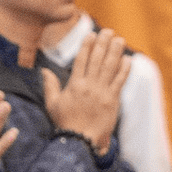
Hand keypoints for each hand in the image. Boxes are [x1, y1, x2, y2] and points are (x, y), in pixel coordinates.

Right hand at [42, 28, 130, 154]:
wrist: (80, 139)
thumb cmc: (65, 122)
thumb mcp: (52, 104)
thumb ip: (50, 86)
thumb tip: (44, 71)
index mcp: (74, 85)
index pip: (81, 60)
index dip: (87, 46)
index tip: (91, 34)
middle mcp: (89, 85)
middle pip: (97, 59)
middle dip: (103, 43)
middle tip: (108, 31)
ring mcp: (102, 92)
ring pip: (110, 67)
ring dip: (116, 51)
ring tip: (119, 39)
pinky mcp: (113, 100)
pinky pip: (120, 81)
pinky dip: (124, 69)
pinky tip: (128, 59)